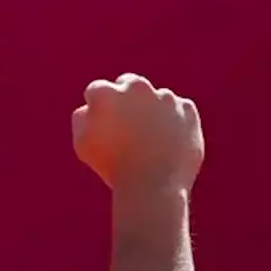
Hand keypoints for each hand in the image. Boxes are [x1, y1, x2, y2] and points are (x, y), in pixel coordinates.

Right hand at [72, 74, 203, 192]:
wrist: (153, 187)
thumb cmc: (112, 167)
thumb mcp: (82, 143)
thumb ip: (82, 117)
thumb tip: (91, 107)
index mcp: (107, 93)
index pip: (97, 90)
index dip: (96, 108)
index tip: (101, 125)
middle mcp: (137, 87)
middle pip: (128, 83)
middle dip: (125, 98)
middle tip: (126, 124)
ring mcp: (166, 97)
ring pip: (156, 98)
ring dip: (152, 111)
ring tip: (149, 142)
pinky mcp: (188, 110)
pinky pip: (180, 110)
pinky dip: (175, 122)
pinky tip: (167, 142)